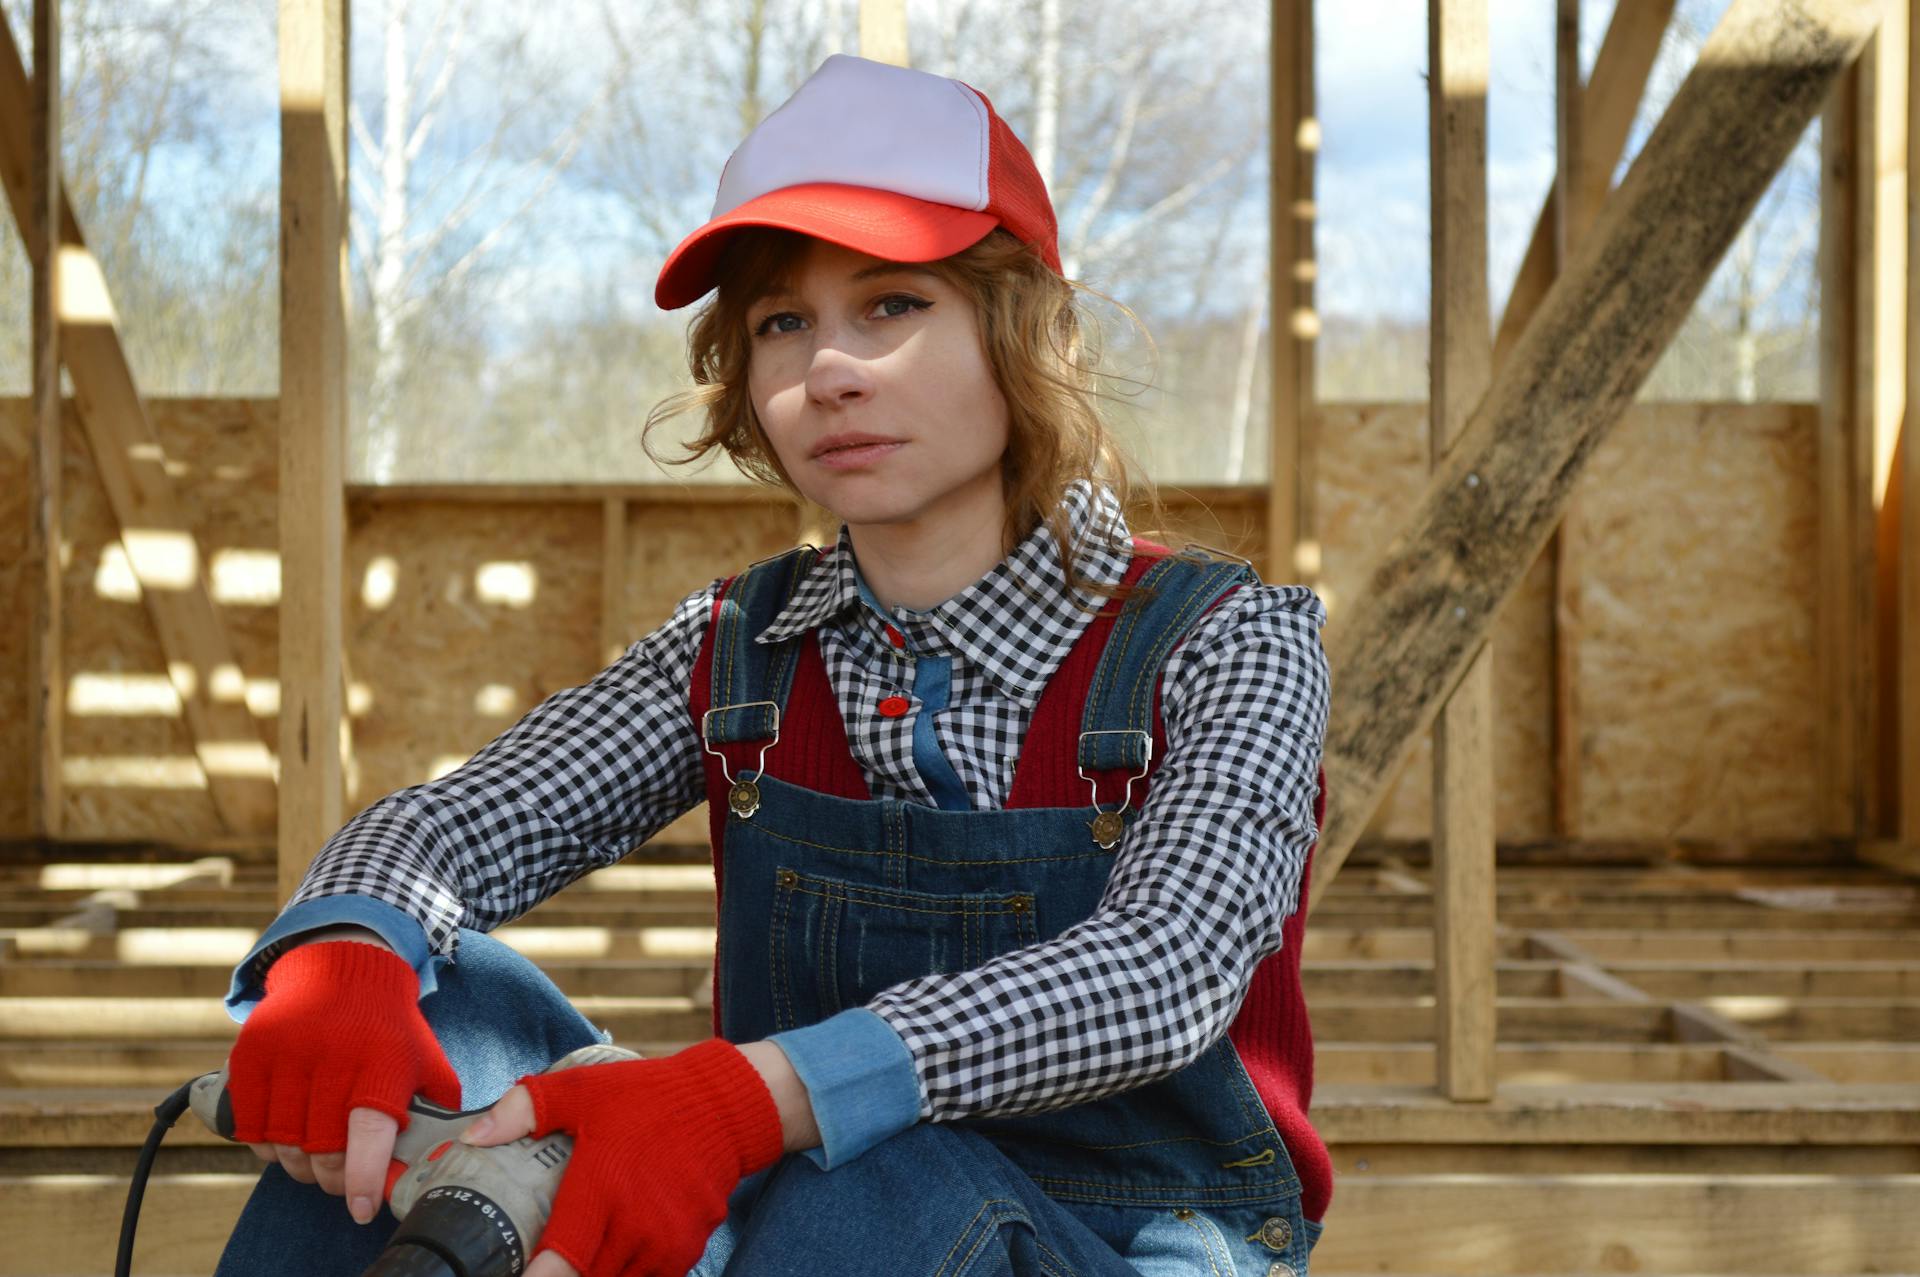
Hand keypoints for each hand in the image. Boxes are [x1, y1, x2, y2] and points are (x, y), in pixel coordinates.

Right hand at [227, 939, 460, 1223]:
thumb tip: (448, 1148)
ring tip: (314, 1163)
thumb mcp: (422, 1054)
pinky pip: (250, 1124)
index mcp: (380, 1062)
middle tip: (341, 1182)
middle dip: (333, 1178)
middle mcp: (332, 1057)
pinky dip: (266, 1145)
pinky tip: (284, 1140)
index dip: (363, 1179)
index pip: (368, 1134)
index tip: (362, 1208)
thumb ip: (437, 1100)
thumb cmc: (387, 1023)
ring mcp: (287, 1054)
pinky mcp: (252, 1053)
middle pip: (321, 1149)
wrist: (343, 964)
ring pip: (283, 1143)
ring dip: (299, 1166)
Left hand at [460, 1039, 784, 1276]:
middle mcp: (635, 1227)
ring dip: (596, 1269)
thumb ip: (524, 1109)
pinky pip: (649, 1276)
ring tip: (576, 1253)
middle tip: (546, 1258)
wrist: (725, 1107)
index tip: (517, 1274)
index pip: (559, 1267)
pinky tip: (616, 1248)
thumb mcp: (583, 1090)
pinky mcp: (688, 1249)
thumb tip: (473, 1137)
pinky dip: (628, 1268)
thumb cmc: (649, 1098)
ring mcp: (666, 1244)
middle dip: (561, 1271)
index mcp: (601, 1192)